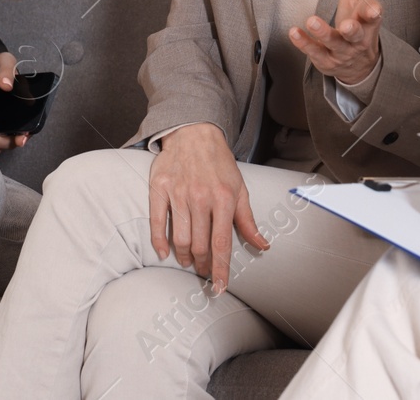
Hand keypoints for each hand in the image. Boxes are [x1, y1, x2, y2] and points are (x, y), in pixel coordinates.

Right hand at [150, 123, 270, 292]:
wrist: (194, 132)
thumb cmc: (219, 163)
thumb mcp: (239, 188)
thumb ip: (247, 219)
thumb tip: (262, 245)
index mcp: (223, 198)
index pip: (222, 243)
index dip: (220, 269)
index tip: (219, 287)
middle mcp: (200, 197)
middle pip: (199, 245)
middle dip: (202, 264)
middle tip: (203, 270)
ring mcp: (178, 193)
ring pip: (179, 238)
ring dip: (184, 256)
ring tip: (188, 260)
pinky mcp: (159, 188)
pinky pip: (156, 222)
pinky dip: (159, 242)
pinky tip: (164, 253)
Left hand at [288, 0, 382, 84]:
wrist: (360, 62)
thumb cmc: (359, 18)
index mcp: (369, 20)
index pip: (373, 15)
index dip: (373, 12)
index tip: (373, 9)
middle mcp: (358, 37)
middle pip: (356, 34)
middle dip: (352, 30)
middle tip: (346, 26)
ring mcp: (342, 50)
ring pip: (334, 43)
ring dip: (323, 33)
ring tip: (311, 20)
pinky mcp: (326, 60)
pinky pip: (315, 52)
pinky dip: (304, 43)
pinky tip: (294, 32)